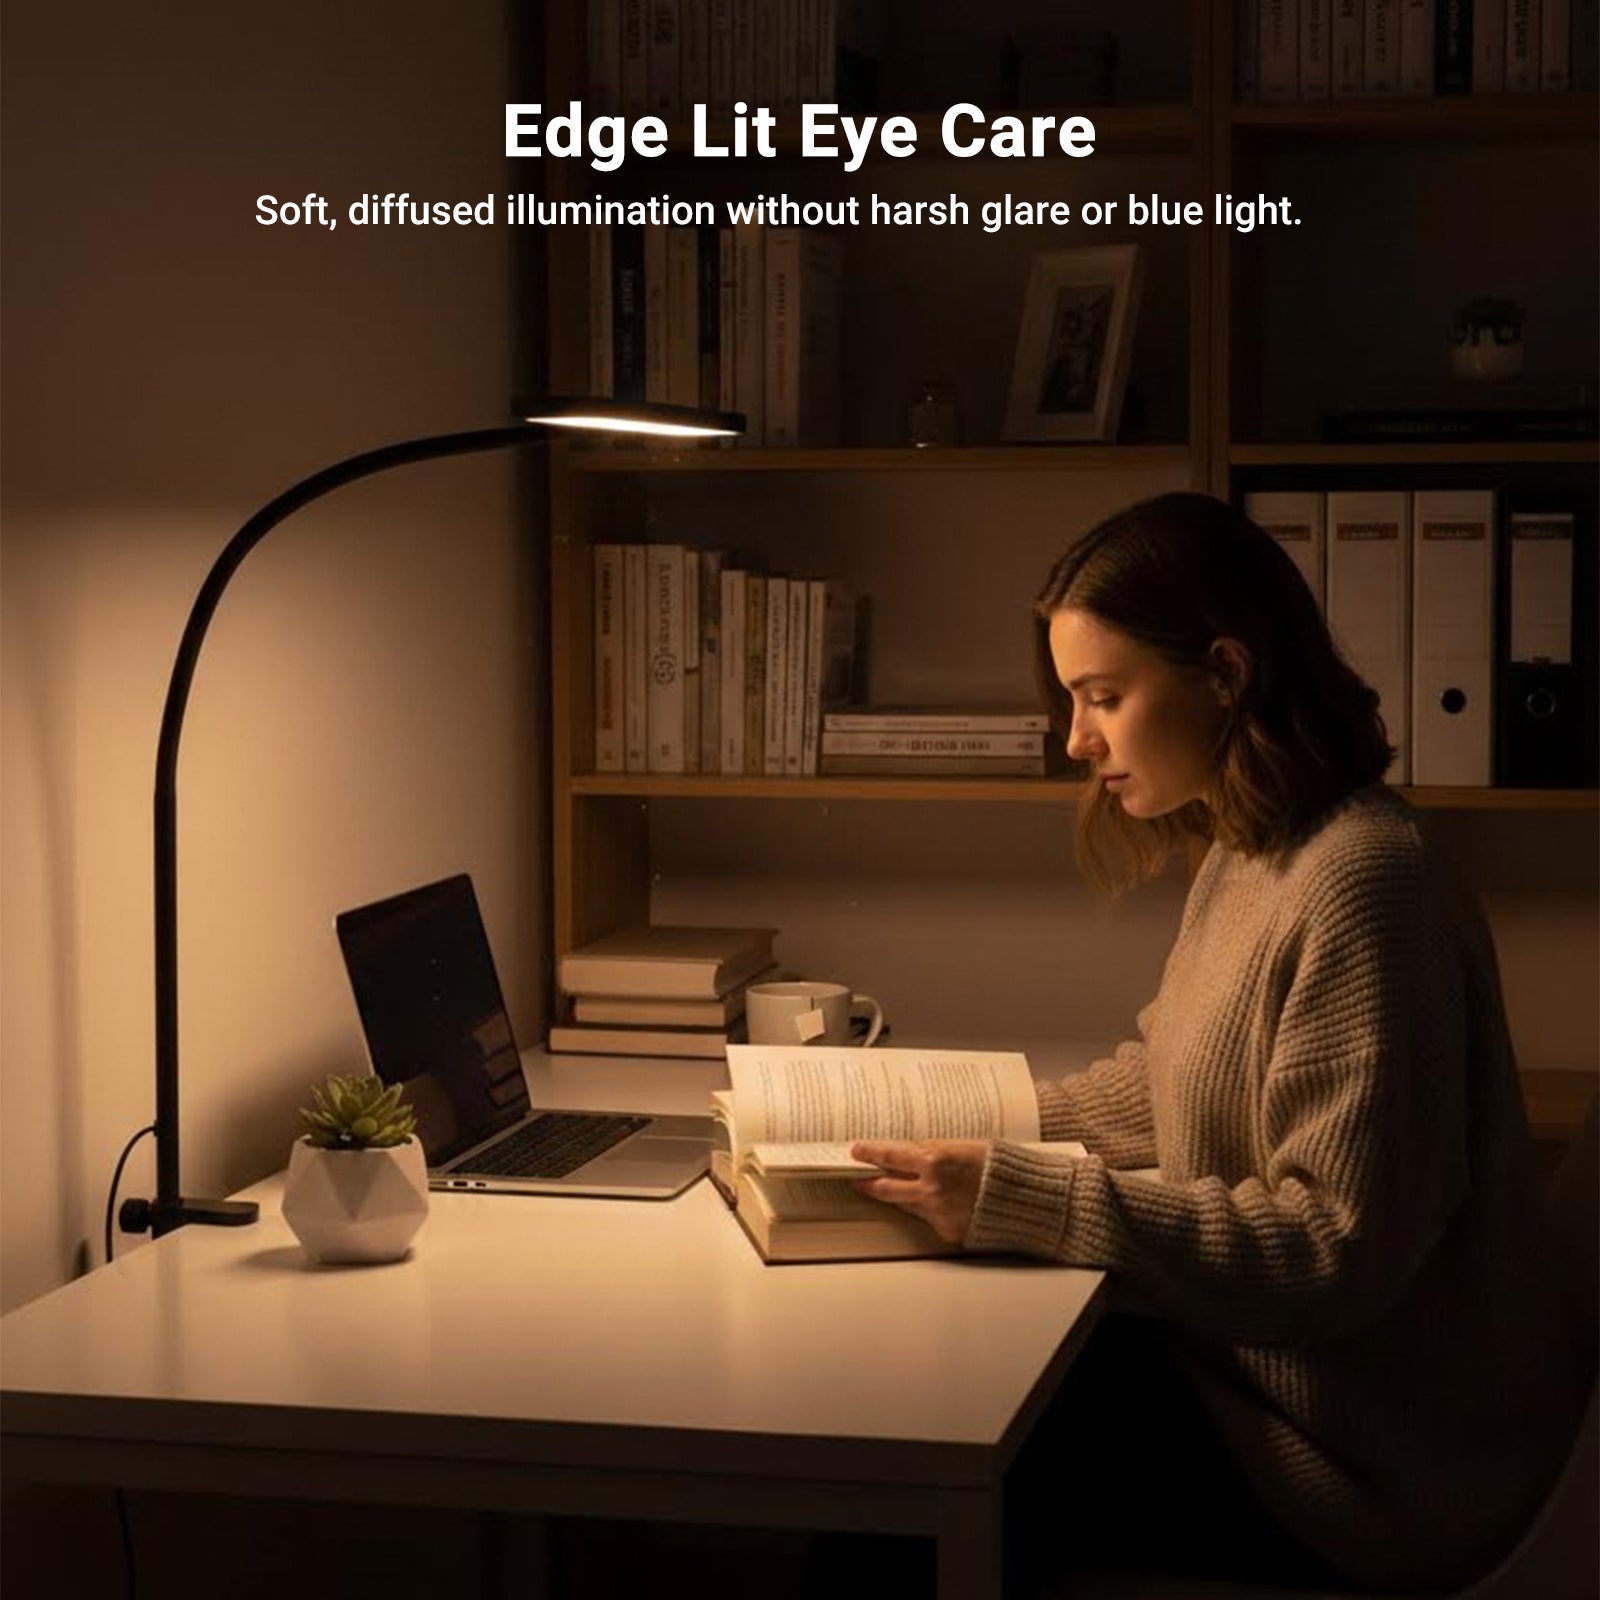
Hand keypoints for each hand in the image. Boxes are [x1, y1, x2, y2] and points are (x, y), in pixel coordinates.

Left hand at [849, 1140, 991, 1244]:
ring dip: (902, 1197)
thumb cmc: (1000, 1166)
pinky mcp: (947, 1231)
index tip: (857, 1151)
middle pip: (886, 1188)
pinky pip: (930, 1219)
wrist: (1026, 1198)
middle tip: (859, 1180)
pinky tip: (946, 1204)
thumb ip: (934, 1151)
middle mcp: (930, 1189)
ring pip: (907, 1205)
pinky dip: (933, 1211)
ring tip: (900, 1190)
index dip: (870, 1153)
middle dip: (869, 1183)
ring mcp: (937, 1213)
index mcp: (934, 1160)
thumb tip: (910, 1153)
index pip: (890, 1156)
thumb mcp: (963, 1147)